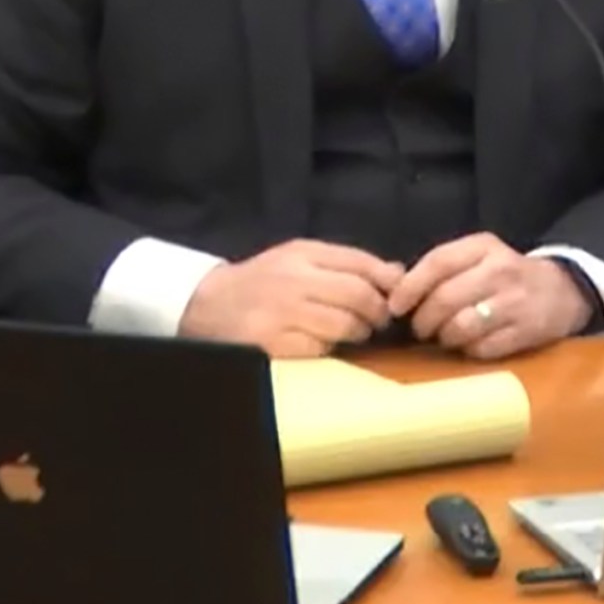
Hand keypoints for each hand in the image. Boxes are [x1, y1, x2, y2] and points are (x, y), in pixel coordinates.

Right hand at [181, 239, 404, 357]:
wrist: (206, 305)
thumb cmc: (262, 281)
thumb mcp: (299, 258)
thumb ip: (347, 262)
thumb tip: (397, 273)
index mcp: (301, 254)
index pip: (360, 263)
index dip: (387, 282)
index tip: (395, 296)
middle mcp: (292, 280)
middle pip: (358, 295)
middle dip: (377, 312)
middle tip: (378, 321)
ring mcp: (282, 314)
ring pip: (343, 325)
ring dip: (357, 333)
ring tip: (353, 333)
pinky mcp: (272, 344)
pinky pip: (319, 350)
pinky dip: (328, 349)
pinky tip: (322, 345)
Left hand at [388, 232, 592, 359]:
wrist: (563, 290)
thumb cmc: (506, 275)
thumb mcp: (478, 257)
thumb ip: (440, 268)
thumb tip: (393, 290)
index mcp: (483, 247)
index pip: (437, 262)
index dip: (410, 287)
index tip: (395, 307)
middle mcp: (500, 270)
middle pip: (445, 298)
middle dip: (424, 320)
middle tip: (421, 329)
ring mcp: (515, 301)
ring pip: (461, 326)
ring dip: (445, 338)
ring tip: (446, 337)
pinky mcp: (527, 330)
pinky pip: (483, 348)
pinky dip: (470, 350)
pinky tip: (471, 344)